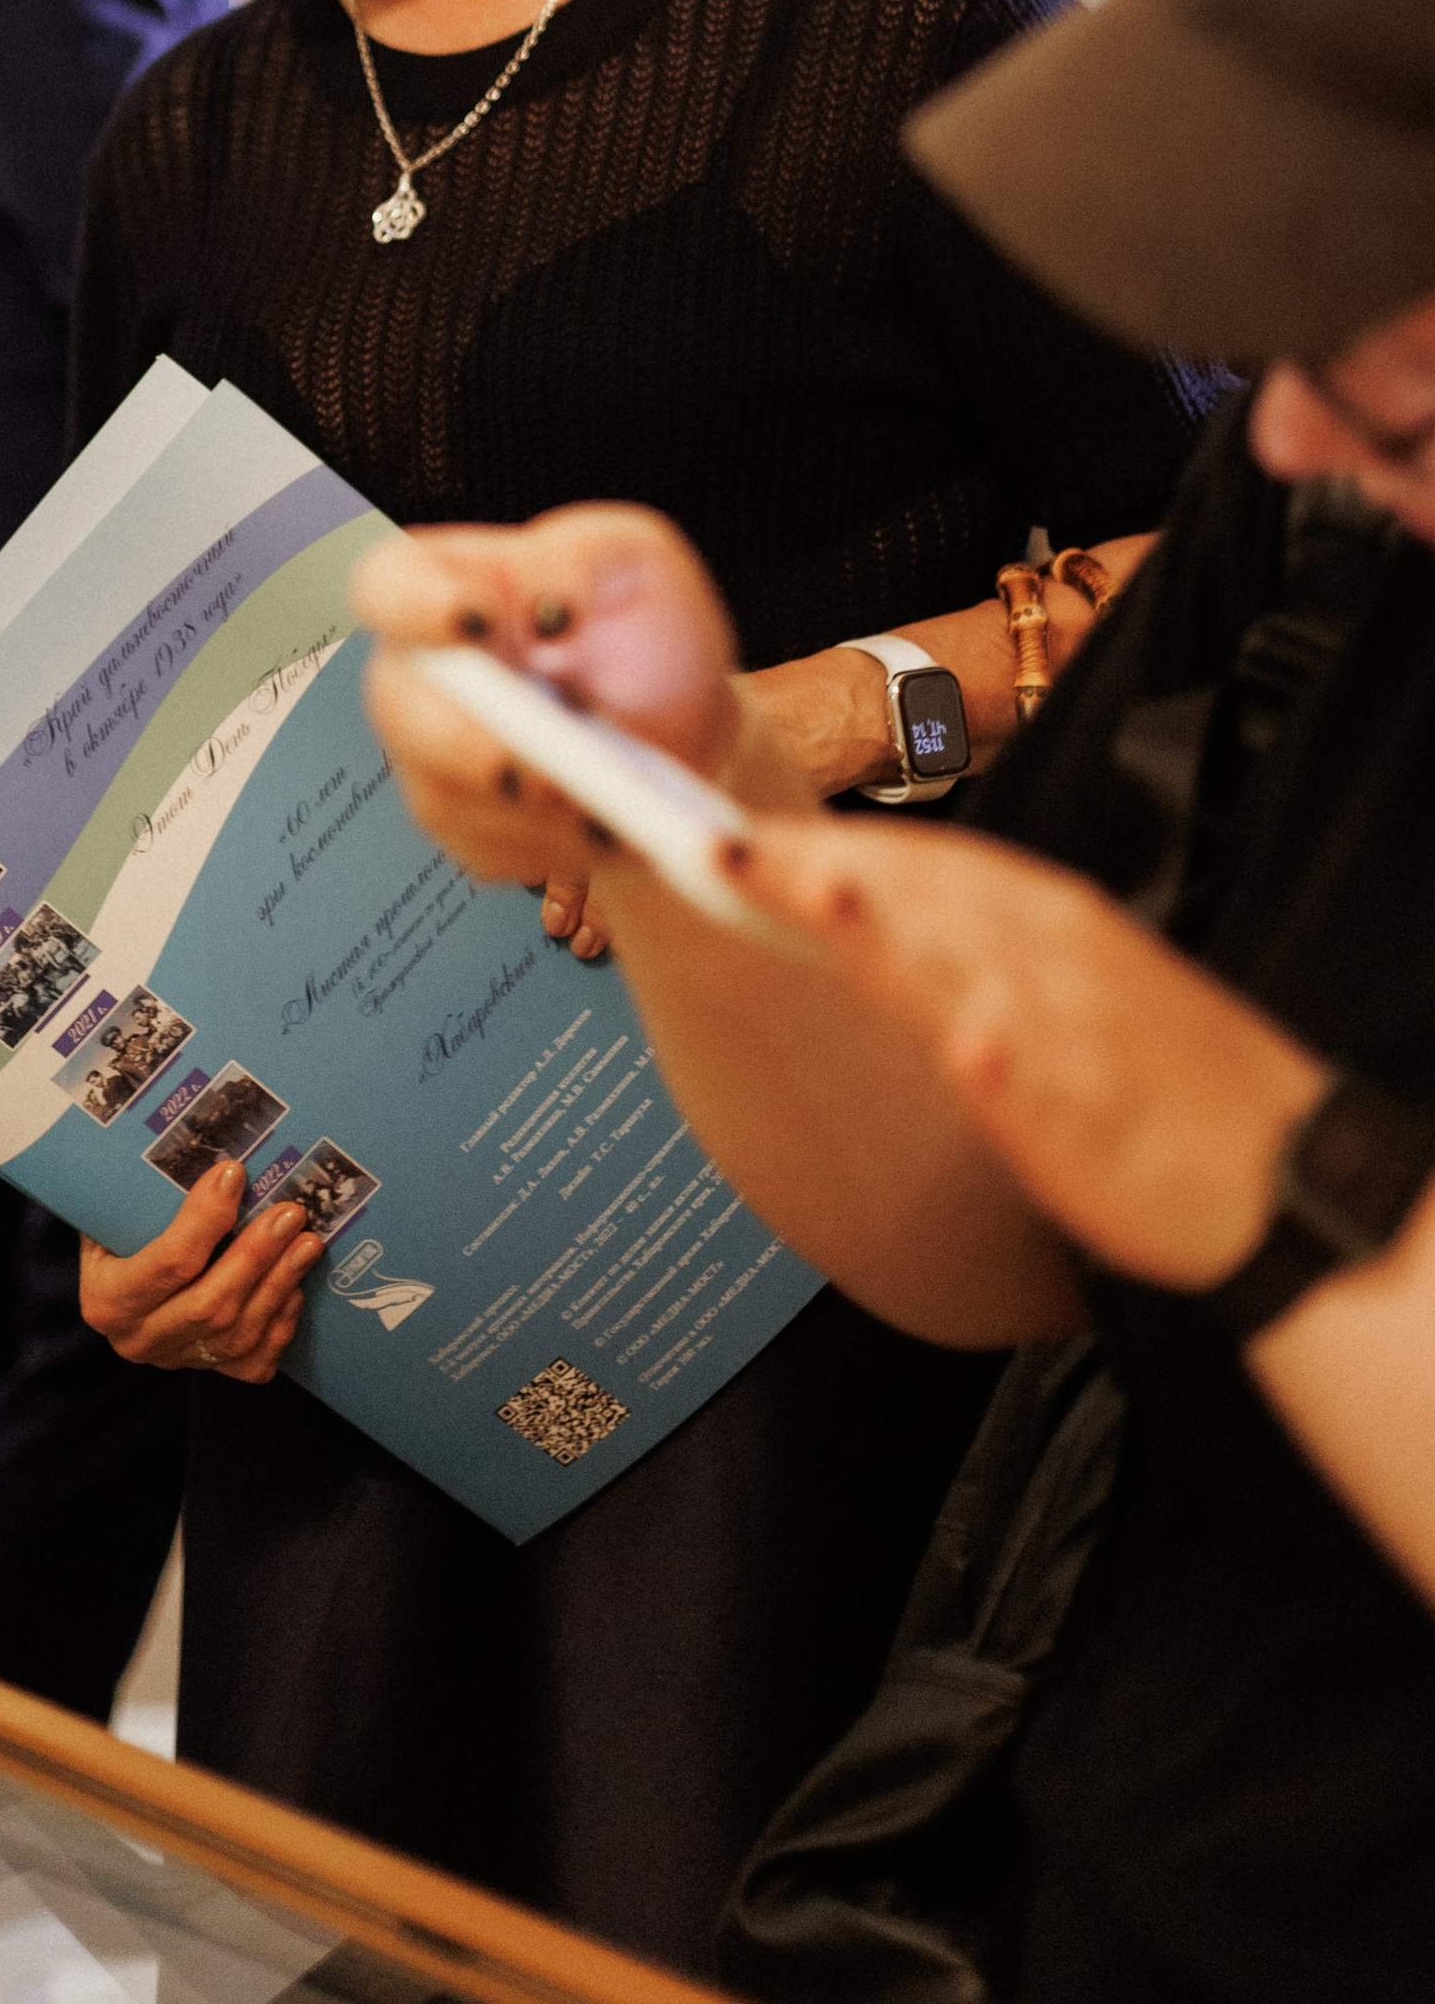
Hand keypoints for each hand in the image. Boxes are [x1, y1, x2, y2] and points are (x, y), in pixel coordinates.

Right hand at [79, 1164, 321, 1381]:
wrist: (116, 1289)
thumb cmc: (118, 1236)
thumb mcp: (112, 1216)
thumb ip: (145, 1194)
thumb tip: (203, 1138)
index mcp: (107, 1299)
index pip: (167, 1263)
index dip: (205, 1220)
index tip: (234, 1174)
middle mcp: (138, 1340)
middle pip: (209, 1305)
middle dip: (256, 1257)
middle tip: (290, 1214)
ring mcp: (175, 1361)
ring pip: (237, 1334)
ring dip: (279, 1285)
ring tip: (307, 1243)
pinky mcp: (206, 1372)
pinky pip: (253, 1361)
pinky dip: (280, 1325)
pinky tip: (295, 1288)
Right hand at [353, 509, 747, 959]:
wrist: (681, 722)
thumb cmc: (645, 625)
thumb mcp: (634, 561)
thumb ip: (580, 560)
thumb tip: (549, 607)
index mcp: (444, 584)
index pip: (388, 585)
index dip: (417, 607)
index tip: (478, 623)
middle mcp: (418, 673)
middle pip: (400, 708)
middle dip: (467, 742)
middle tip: (537, 768)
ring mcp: (431, 757)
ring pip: (450, 796)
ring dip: (533, 810)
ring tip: (618, 806)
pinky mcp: (466, 829)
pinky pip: (494, 852)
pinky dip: (561, 848)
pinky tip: (615, 828)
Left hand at [727, 814, 1327, 1290]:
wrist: (1285, 1175)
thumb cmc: (1154, 1080)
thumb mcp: (1056, 988)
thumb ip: (958, 947)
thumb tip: (854, 906)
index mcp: (1044, 919)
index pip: (920, 863)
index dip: (819, 843)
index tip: (721, 831)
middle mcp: (1058, 958)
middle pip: (931, 898)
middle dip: (829, 867)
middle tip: (721, 843)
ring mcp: (1082, 1036)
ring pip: (981, 970)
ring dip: (899, 932)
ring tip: (819, 898)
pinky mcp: (1111, 1120)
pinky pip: (1057, 1087)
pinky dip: (1013, 1064)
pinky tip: (969, 1051)